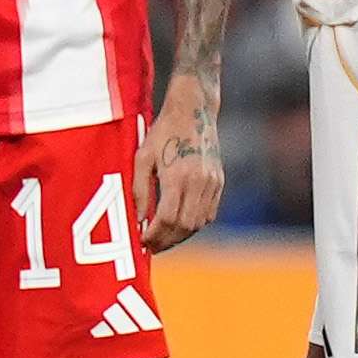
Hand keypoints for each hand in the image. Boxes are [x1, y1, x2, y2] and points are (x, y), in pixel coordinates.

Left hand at [134, 75, 222, 251]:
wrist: (194, 110)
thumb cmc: (163, 132)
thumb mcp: (142, 157)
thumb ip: (139, 190)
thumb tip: (138, 220)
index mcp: (178, 176)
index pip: (168, 219)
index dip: (155, 235)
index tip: (143, 241)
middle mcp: (199, 182)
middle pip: (185, 226)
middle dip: (167, 241)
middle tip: (152, 247)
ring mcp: (212, 183)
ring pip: (199, 223)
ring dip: (181, 236)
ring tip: (163, 239)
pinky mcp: (219, 181)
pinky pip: (209, 213)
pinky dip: (195, 225)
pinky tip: (179, 225)